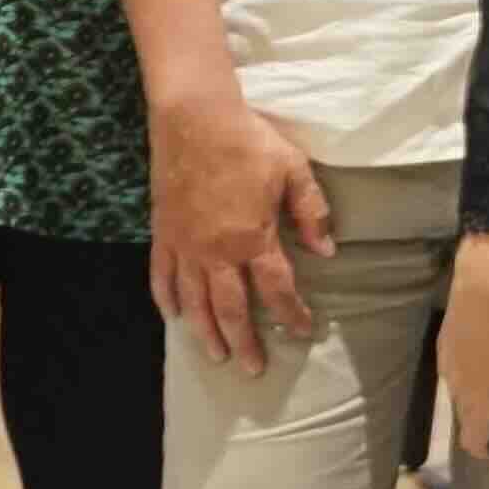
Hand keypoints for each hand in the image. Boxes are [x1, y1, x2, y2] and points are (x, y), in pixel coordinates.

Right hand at [148, 82, 335, 370]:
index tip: (301, 332)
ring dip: (205, 332)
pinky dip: (166, 298)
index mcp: (253, 238)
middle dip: (245, 341)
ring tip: (215, 356)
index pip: (276, 288)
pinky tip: (173, 316)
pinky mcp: (163, 233)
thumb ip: (311, 213)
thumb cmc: (249, 141)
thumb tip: (327, 251)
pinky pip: (161, 275)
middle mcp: (216, 251)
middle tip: (252, 370)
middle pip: (232, 307)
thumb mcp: (294, 171)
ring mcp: (185, 245)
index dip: (290, 314)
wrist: (195, 118)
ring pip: (195, 300)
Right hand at [436, 231, 488, 458]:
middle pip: (464, 419)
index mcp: (482, 397)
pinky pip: (452, 370)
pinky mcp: (443, 342)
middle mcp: (458, 387)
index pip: (472, 439)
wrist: (485, 279)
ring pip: (456, 394)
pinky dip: (466, 373)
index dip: (484, 449)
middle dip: (481, 424)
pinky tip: (484, 359)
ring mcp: (446, 364)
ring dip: (472, 399)